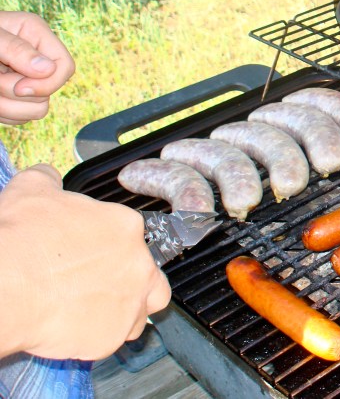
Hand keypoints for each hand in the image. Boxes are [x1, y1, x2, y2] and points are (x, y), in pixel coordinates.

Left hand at [0, 11, 74, 124]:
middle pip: (48, 93)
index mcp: (34, 34)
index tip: (17, 87)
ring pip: (36, 110)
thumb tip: (47, 69)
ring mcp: (25, 77)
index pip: (64, 67)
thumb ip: (16, 50)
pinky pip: (20, 117)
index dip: (46, 83)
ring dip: (6, 107)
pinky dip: (2, 113)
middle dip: (14, 94)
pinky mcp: (13, 96)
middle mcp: (35, 57)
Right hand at [0, 165, 170, 359]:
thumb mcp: (32, 191)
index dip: (112, 245)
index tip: (95, 252)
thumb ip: (48, 180)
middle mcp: (139, 263)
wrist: (6, 286)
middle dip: (132, 278)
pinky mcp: (113, 335)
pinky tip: (78, 328)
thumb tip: (48, 176)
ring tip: (95, 308)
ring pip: (144, 309)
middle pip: (150, 273)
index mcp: (126, 226)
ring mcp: (131, 301)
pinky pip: (116, 338)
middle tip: (100, 282)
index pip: (134, 236)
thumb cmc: (21, 240)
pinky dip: (101, 335)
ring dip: (125, 309)